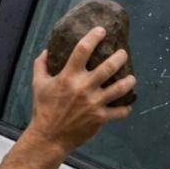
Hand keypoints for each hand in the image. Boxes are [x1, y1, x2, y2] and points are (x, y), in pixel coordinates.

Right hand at [28, 27, 135, 151]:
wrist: (49, 137)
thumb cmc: (43, 109)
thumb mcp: (38, 84)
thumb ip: (41, 65)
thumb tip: (47, 50)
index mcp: (68, 76)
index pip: (83, 50)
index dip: (94, 37)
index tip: (101, 30)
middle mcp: (83, 88)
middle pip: (108, 67)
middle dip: (120, 57)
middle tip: (123, 54)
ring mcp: (94, 103)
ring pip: (120, 88)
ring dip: (129, 81)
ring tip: (132, 78)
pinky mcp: (100, 118)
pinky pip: (120, 112)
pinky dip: (126, 108)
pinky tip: (127, 104)